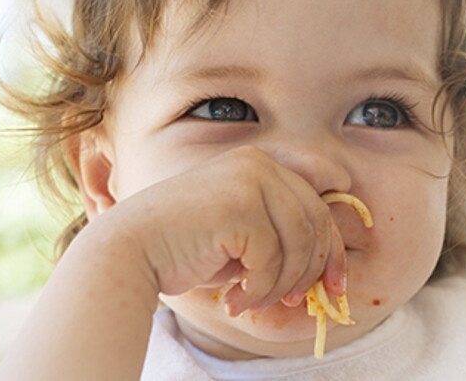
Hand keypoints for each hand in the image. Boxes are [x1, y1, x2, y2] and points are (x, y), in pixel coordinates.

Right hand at [116, 144, 346, 315]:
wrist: (130, 249)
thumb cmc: (187, 247)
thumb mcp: (244, 235)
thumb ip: (282, 235)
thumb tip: (329, 266)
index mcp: (262, 165)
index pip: (316, 207)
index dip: (332, 250)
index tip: (335, 285)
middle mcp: (259, 163)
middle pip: (315, 223)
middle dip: (312, 271)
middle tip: (294, 301)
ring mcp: (250, 179)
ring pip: (298, 244)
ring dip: (280, 285)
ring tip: (253, 302)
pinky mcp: (240, 204)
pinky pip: (272, 259)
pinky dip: (258, 289)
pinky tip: (234, 300)